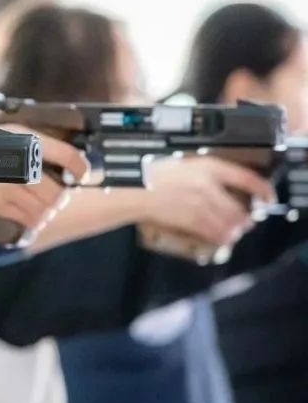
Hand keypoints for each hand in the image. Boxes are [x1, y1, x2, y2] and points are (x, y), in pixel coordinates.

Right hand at [0, 129, 87, 230]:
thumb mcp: (8, 134)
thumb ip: (36, 146)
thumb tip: (66, 166)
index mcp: (25, 140)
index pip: (68, 156)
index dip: (80, 169)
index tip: (79, 176)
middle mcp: (19, 162)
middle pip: (58, 192)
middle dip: (58, 198)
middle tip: (53, 196)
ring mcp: (7, 185)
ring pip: (44, 209)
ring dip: (45, 212)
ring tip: (39, 207)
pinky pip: (27, 220)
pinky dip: (32, 222)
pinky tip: (28, 216)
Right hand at [140, 156, 274, 245]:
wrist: (134, 187)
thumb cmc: (153, 173)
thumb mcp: (185, 164)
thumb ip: (207, 173)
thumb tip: (224, 188)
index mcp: (208, 166)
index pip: (247, 178)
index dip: (263, 189)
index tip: (269, 197)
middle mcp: (208, 185)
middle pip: (238, 207)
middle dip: (245, 219)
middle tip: (246, 222)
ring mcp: (199, 203)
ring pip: (228, 222)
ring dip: (234, 230)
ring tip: (235, 233)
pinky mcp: (189, 219)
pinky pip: (212, 231)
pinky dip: (220, 237)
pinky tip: (222, 239)